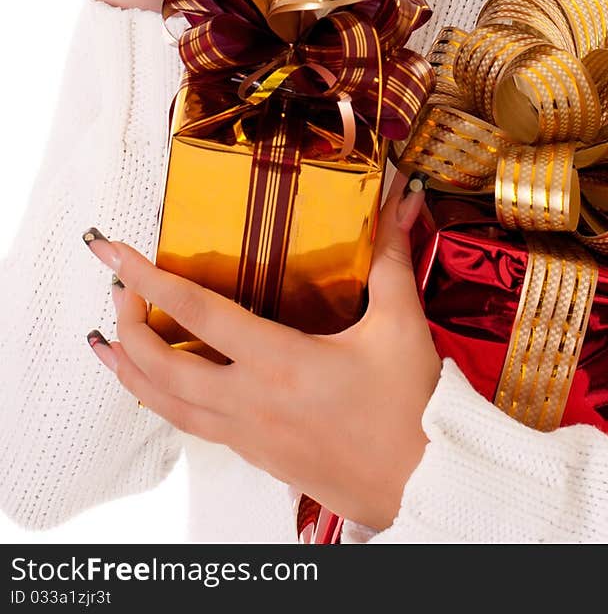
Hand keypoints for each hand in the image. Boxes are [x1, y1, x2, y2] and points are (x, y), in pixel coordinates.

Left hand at [83, 170, 440, 531]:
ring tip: (107, 341)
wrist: (424, 483)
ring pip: (166, 404)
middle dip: (127, 324)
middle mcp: (252, 401)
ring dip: (130, 369)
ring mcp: (248, 433)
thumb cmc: (412, 409)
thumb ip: (390, 258)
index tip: (116, 254)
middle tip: (116, 287)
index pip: (199, 314)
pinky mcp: (255, 453)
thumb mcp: (401, 325)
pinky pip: (190, 425)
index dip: (151, 279)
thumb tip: (399, 201)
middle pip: (162, 366)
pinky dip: (161, 399)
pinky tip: (159, 384)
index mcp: (281, 363)